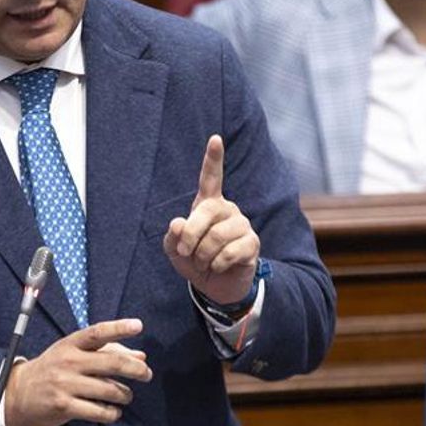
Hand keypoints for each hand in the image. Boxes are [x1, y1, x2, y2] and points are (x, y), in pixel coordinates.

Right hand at [4, 318, 151, 425]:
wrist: (18, 393)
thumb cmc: (53, 370)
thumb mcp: (73, 355)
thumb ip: (107, 352)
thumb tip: (140, 356)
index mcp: (71, 344)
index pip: (97, 332)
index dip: (119, 328)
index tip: (138, 325)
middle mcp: (68, 361)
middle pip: (111, 362)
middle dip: (136, 369)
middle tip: (147, 374)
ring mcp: (65, 384)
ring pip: (109, 390)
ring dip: (125, 394)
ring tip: (126, 395)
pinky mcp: (64, 406)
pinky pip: (99, 411)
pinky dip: (112, 412)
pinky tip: (112, 410)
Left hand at [163, 135, 260, 304]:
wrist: (215, 286)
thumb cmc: (194, 261)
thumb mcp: (175, 249)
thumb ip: (173, 236)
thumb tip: (179, 223)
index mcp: (208, 204)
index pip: (211, 178)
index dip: (213, 158)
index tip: (215, 138)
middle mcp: (228, 209)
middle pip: (206, 211)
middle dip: (191, 235)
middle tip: (185, 253)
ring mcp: (242, 225)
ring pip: (217, 236)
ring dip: (203, 255)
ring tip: (204, 263)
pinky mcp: (252, 243)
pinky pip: (230, 252)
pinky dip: (216, 265)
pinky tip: (218, 267)